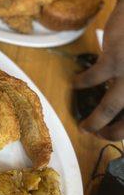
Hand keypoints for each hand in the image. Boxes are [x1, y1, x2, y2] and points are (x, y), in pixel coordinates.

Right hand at [74, 1, 123, 139]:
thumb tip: (123, 102)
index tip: (114, 133)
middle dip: (111, 133)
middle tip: (98, 135)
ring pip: (110, 107)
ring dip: (94, 120)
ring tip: (84, 126)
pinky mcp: (114, 60)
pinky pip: (93, 80)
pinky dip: (82, 83)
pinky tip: (76, 84)